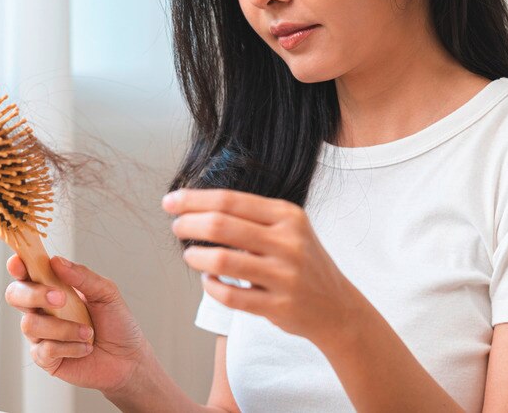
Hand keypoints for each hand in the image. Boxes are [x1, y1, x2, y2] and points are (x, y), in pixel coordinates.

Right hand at [5, 254, 148, 394]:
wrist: (128, 358)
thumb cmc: (117, 323)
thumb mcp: (106, 293)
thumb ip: (82, 276)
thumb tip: (56, 261)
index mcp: (54, 288)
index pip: (27, 273)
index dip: (18, 265)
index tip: (19, 263)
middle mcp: (43, 309)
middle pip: (15, 295)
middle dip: (34, 294)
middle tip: (61, 298)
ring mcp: (42, 334)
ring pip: (30, 324)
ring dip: (63, 327)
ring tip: (88, 332)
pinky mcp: (45, 358)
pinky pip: (45, 350)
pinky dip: (70, 347)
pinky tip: (86, 348)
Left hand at [164, 187, 362, 346]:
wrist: (337, 307)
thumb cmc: (303, 262)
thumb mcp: (289, 229)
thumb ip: (252, 217)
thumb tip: (196, 207)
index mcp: (287, 215)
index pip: (230, 200)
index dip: (194, 200)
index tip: (170, 201)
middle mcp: (288, 242)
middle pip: (221, 226)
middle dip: (188, 224)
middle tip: (176, 227)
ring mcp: (284, 275)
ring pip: (221, 261)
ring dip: (195, 257)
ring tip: (190, 255)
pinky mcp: (278, 306)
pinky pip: (230, 296)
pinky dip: (210, 286)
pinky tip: (208, 280)